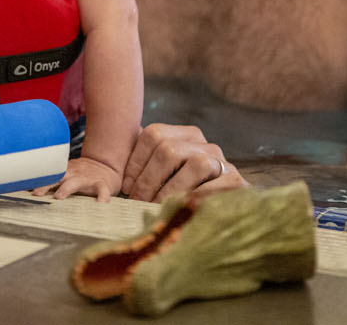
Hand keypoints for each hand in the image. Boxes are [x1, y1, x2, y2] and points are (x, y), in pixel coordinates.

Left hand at [31, 156, 121, 201]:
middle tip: (36, 194)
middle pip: (57, 178)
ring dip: (66, 188)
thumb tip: (30, 192)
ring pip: (75, 182)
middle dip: (46, 185)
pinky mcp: (102, 184)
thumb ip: (54, 181)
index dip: (37, 182)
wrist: (106, 165)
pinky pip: (102, 190)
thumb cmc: (82, 174)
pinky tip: (100, 204)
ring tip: (59, 196)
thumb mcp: (67, 174)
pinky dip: (101, 196)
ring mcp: (87, 178)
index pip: (48, 176)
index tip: (25, 188)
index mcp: (64, 171)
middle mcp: (74, 173)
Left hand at [121, 123, 246, 201]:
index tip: (126, 187)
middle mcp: (205, 144)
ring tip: (157, 208)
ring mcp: (222, 161)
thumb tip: (110, 182)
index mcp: (185, 136)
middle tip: (138, 201)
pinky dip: (194, 199)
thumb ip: (145, 171)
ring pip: (194, 164)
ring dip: (170, 189)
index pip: (153, 135)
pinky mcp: (236, 181)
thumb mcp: (165, 178)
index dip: (135, 161)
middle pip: (169, 149)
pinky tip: (181, 210)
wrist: (228, 211)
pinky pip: (214, 186)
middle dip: (148, 178)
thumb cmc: (186, 194)